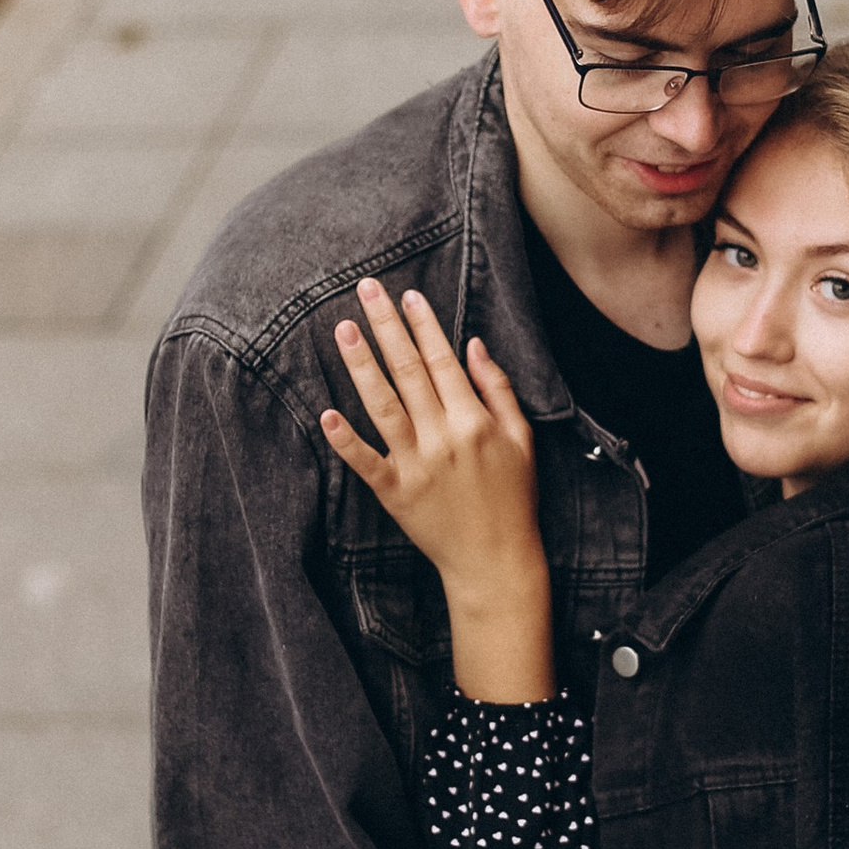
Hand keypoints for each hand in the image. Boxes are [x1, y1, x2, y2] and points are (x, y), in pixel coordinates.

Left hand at [320, 281, 552, 695]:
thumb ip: (498, 389)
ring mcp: (416, 466)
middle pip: (408, 371)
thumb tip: (473, 344)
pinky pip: (365, 461)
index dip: (423, 325)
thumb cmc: (514, 497)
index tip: (407, 295)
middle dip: (386, 327)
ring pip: (382, 405)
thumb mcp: (522, 439)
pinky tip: (326, 412)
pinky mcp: (395, 493)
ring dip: (361, 365)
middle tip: (366, 290)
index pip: (443, 360)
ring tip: (343, 329)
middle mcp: (443, 437)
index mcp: (475, 421)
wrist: (496, 559)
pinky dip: (345, 439)